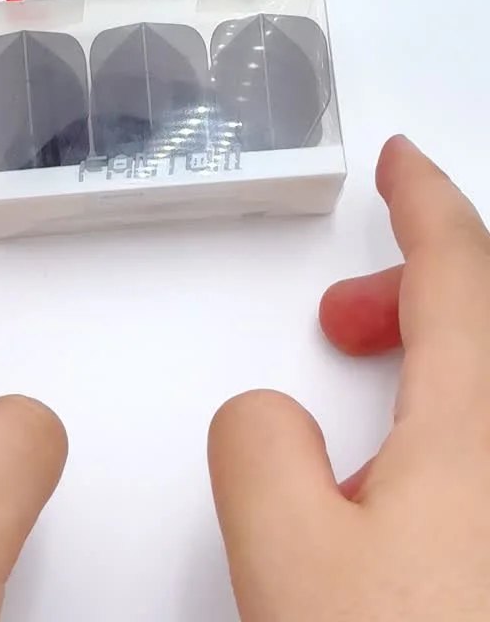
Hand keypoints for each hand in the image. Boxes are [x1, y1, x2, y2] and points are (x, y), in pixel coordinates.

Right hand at [209, 136, 489, 620]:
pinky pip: (485, 451)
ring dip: (433, 372)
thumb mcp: (292, 565)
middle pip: (487, 320)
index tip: (401, 158)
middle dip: (414, 291)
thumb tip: (271, 418)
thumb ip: (258, 449)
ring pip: (485, 392)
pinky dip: (452, 439)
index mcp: (481, 432)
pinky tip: (411, 510)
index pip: (462, 268)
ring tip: (361, 436)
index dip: (424, 201)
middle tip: (343, 318)